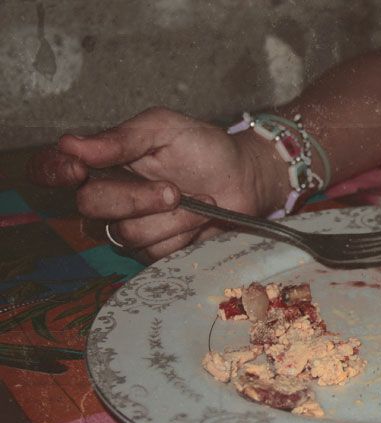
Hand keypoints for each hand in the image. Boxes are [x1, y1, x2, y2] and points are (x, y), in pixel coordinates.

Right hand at [27, 107, 288, 260]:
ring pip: (124, 233)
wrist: (244, 181)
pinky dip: (182, 233)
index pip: (51, 169)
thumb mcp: (166, 129)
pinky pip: (153, 251)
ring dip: (170, 217)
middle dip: (136, 198)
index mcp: (99, 161)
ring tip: (195, 200)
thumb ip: (122, 137)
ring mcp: (126, 226)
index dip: (54, 172)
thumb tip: (71, 144)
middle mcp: (105, 195)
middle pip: (89, 206)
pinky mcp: (151, 251)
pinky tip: (198, 219)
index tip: (77, 170)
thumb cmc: (205, 150)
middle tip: (173, 189)